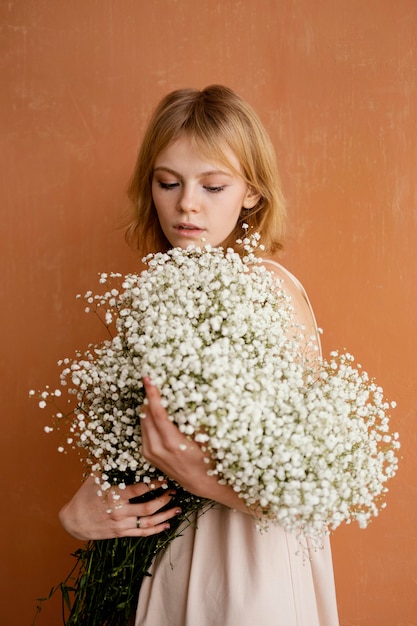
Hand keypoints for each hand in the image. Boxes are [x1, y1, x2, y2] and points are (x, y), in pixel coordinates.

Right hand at [59, 474, 180, 540]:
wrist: (74, 521)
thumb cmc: (85, 495)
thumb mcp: (96, 477)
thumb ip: (110, 464)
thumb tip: (121, 445)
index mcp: (114, 495)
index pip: (140, 489)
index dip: (155, 483)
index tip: (166, 477)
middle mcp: (120, 511)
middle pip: (149, 507)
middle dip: (165, 499)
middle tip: (175, 490)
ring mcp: (122, 524)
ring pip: (149, 522)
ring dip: (166, 515)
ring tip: (178, 508)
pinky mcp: (122, 533)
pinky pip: (143, 533)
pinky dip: (157, 529)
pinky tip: (167, 524)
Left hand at [140, 378, 210, 494]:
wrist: (201, 482)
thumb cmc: (208, 459)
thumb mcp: (205, 438)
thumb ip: (195, 420)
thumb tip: (189, 397)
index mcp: (172, 442)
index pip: (156, 413)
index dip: (152, 394)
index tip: (148, 379)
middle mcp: (157, 448)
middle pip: (146, 415)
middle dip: (149, 397)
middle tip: (154, 382)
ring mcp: (150, 452)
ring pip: (143, 422)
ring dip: (147, 407)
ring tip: (155, 394)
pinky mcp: (147, 455)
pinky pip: (143, 430)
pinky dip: (147, 419)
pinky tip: (155, 412)